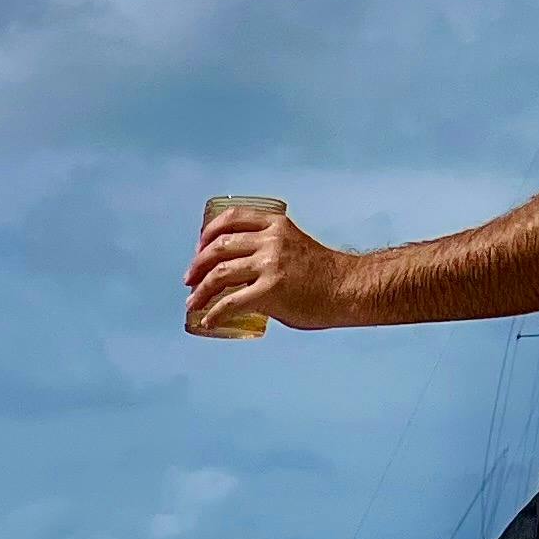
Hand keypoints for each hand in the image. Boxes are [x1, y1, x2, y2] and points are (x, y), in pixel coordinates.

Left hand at [187, 207, 356, 336]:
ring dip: (200, 291)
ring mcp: (270, 264)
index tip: (199, 248)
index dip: (208, 233)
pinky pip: (231, 302)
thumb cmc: (323, 273)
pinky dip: (214, 313)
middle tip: (189, 280)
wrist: (349, 288)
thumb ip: (267, 251)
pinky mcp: (271, 290)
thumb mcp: (293, 246)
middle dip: (197, 265)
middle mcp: (271, 240)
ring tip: (192, 303)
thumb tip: (240, 272)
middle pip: (219, 247)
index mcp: (276, 225)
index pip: (232, 218)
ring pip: (219, 274)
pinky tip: (208, 321)